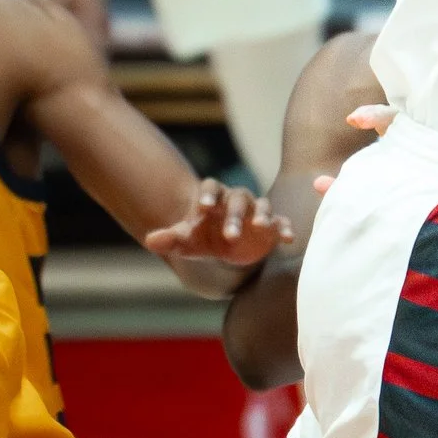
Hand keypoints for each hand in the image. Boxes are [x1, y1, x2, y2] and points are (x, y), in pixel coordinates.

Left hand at [144, 183, 291, 284]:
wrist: (225, 250)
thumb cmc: (203, 240)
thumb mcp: (186, 242)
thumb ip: (170, 239)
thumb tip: (150, 240)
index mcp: (215, 198)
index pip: (211, 187)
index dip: (208, 194)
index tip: (203, 208)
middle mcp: (237, 201)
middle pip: (239, 198)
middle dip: (235, 215)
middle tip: (229, 236)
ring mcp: (256, 213)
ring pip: (262, 206)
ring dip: (262, 215)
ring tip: (260, 227)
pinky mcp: (272, 227)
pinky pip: (281, 222)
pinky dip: (285, 228)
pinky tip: (287, 239)